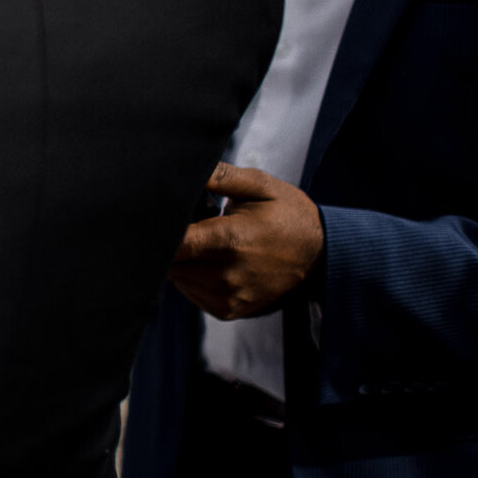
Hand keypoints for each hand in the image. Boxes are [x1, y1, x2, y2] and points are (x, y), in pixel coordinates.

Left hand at [170, 164, 324, 320]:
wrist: (322, 255)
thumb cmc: (287, 214)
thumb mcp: (260, 185)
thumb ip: (221, 176)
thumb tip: (186, 167)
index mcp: (230, 240)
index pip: (174, 243)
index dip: (159, 230)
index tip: (156, 216)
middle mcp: (226, 275)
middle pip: (171, 260)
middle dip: (172, 242)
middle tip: (194, 224)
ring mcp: (228, 297)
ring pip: (177, 277)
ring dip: (183, 260)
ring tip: (207, 243)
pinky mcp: (228, 311)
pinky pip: (191, 292)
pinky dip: (193, 277)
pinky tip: (212, 262)